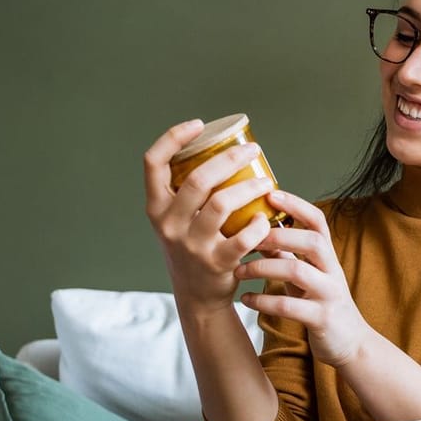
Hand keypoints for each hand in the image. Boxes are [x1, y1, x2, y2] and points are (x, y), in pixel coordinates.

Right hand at [143, 119, 276, 308]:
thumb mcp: (176, 220)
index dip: (173, 138)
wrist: (197, 296)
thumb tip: (223, 148)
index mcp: (156, 207)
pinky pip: (243, 237)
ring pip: (221, 203)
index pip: (153, 162)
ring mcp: (191, 244)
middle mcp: (169, 224)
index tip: (199, 124)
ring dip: (250, 188)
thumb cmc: (192, 246)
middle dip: (230, 158)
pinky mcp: (216, 263)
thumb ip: (186, 192)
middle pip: (198, 179)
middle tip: (252, 150)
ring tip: (267, 182)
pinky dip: (259, 225)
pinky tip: (267, 218)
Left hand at [236, 191, 373, 368]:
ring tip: (238, 270)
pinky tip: (246, 300)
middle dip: (277, 235)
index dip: (297, 205)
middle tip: (246, 237)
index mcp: (328, 257)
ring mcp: (329, 295)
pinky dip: (264, 302)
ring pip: (298, 271)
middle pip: (312, 241)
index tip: (271, 194)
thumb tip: (257, 229)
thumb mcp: (307, 275)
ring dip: (263, 268)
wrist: (351, 344)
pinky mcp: (322, 319)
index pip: (318, 221)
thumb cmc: (322, 305)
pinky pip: (290, 306)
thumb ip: (287, 254)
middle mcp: (332, 271)